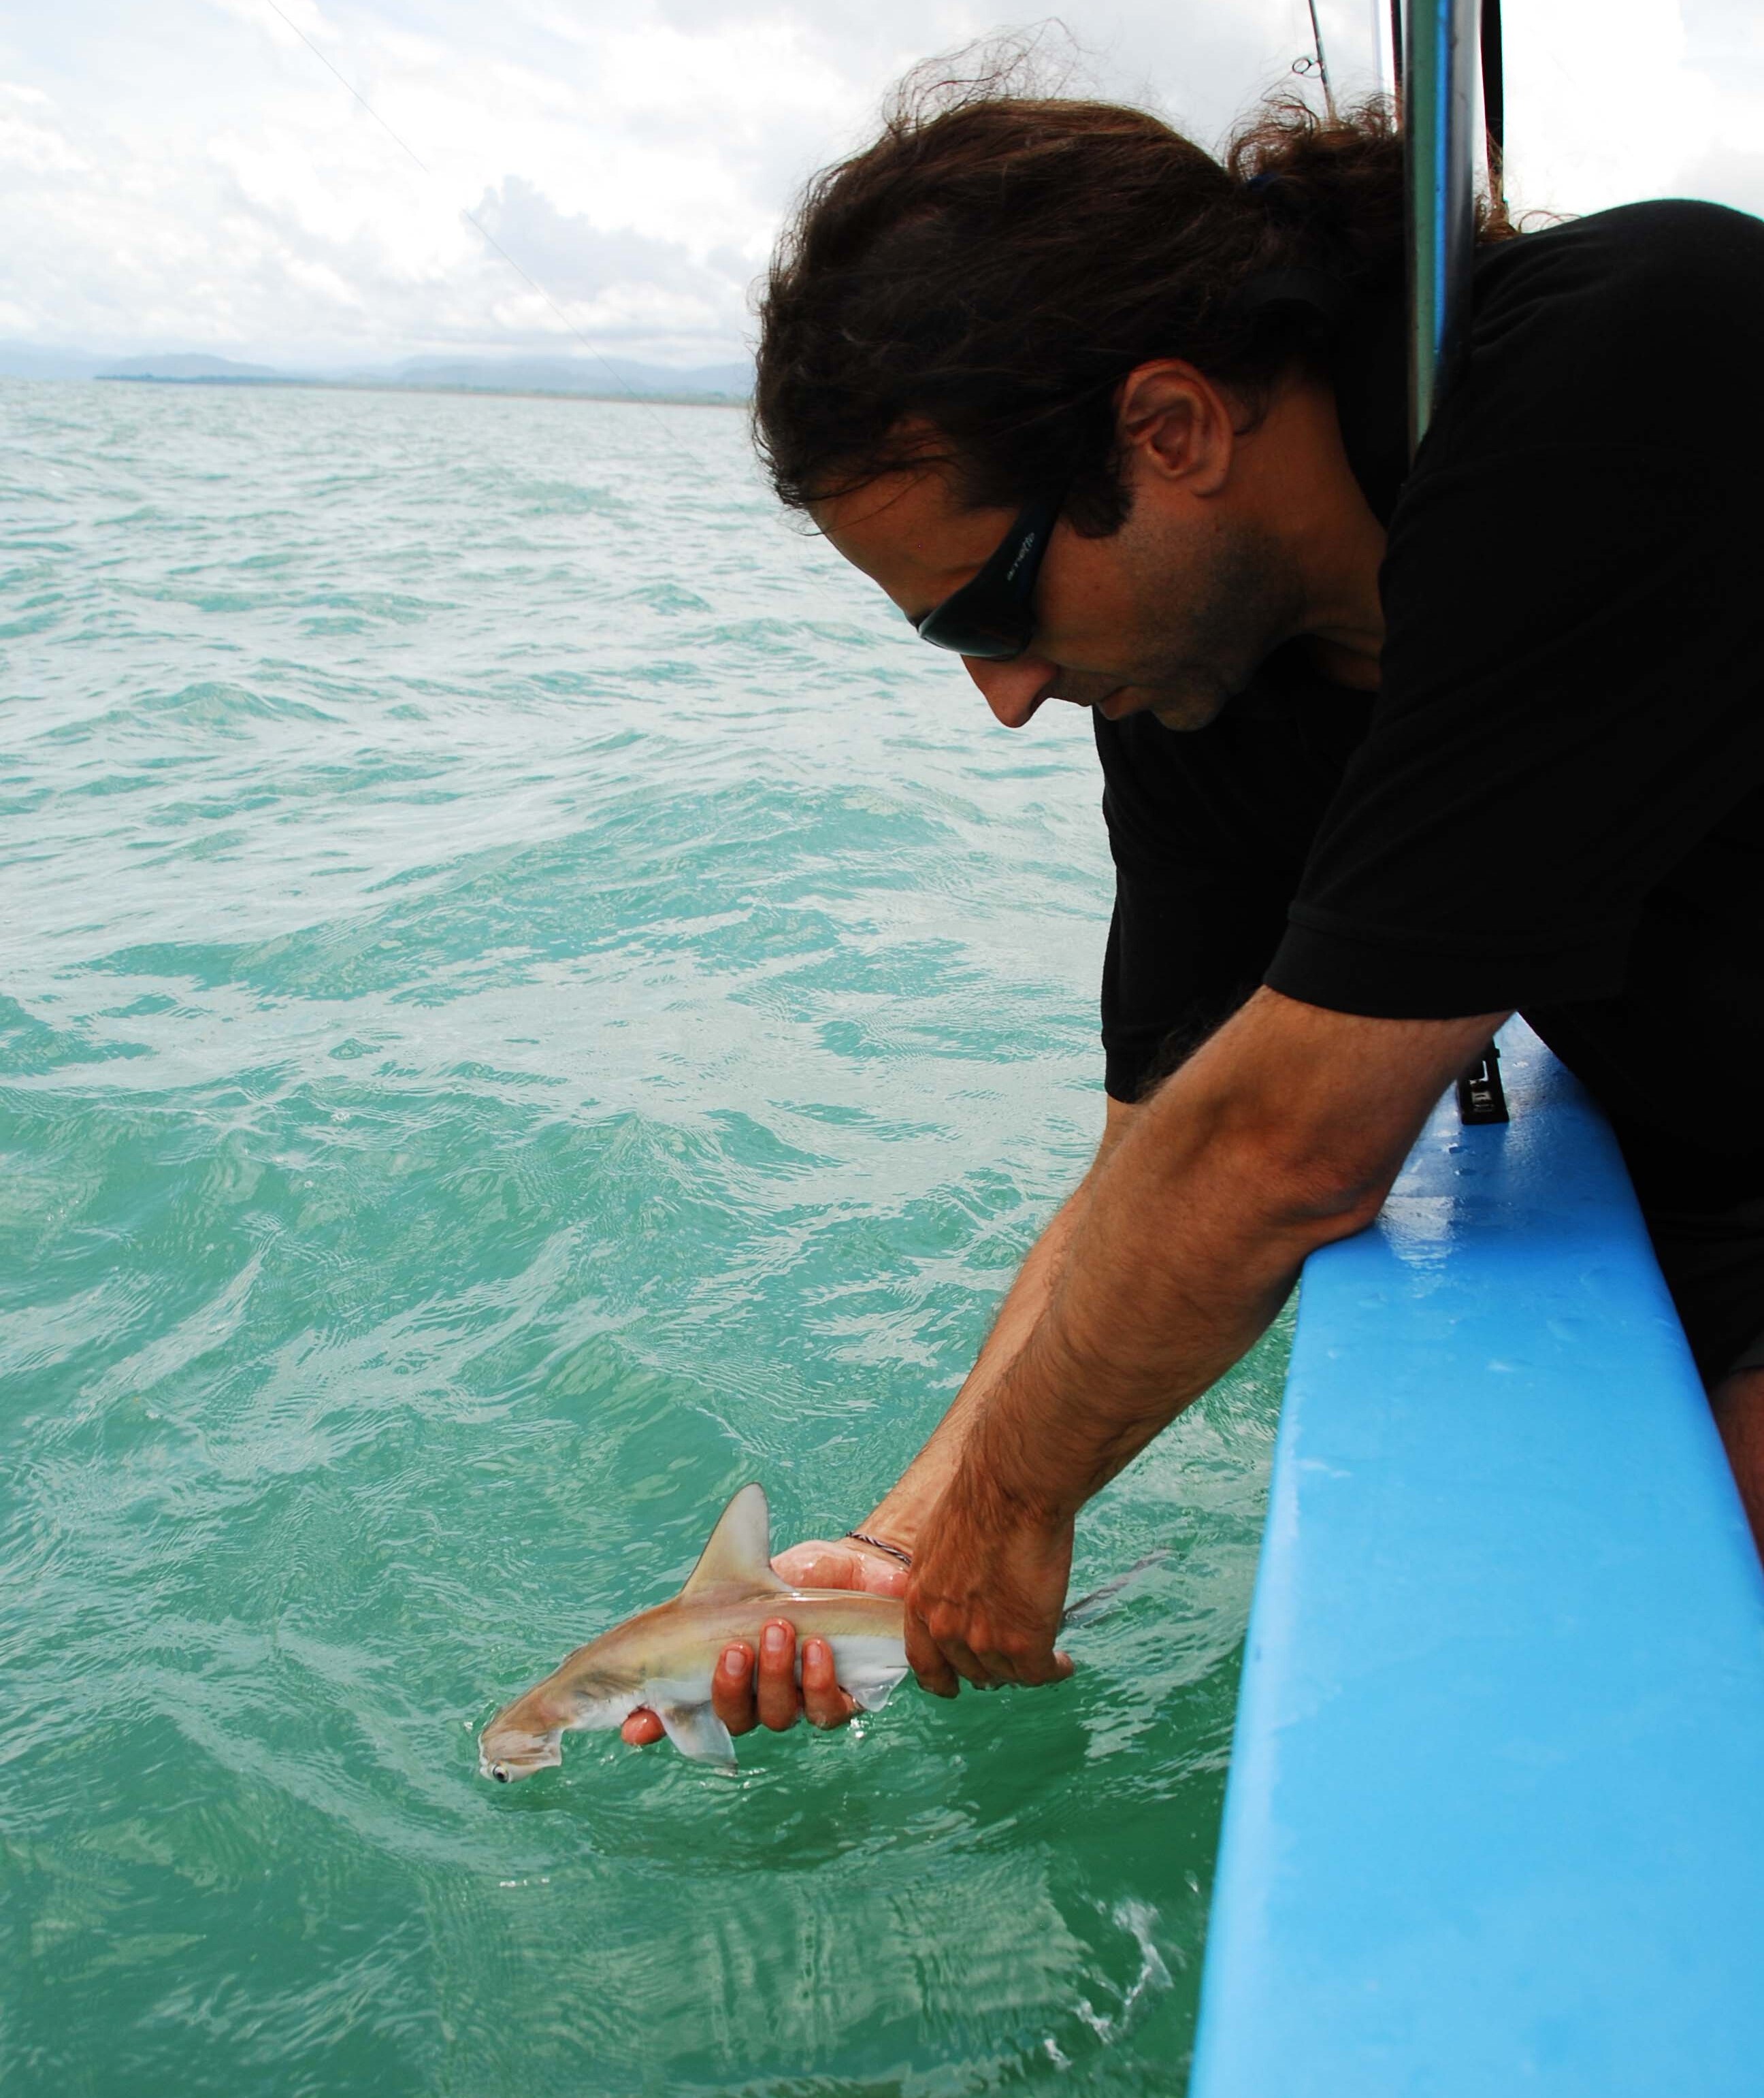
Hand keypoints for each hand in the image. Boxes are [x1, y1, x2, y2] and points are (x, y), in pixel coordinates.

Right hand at [620, 1536, 909, 1746]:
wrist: (859, 1576)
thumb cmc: (799, 1578)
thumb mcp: (760, 1566)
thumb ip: (737, 1550)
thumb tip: (745, 1499)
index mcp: (727, 1671)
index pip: (683, 1709)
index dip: (655, 1725)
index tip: (635, 1726)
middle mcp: (759, 1696)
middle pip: (734, 1717)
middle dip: (730, 1686)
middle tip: (735, 1646)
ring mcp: (799, 1703)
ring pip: (777, 1716)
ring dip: (774, 1677)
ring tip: (778, 1629)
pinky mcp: (842, 1700)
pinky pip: (826, 1712)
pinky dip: (819, 1683)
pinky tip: (816, 1648)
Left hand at [905, 1471, 1074, 1697]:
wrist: (1013, 1491)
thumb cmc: (983, 1499)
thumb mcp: (940, 1541)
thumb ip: (945, 1577)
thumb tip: (962, 1588)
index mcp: (921, 1599)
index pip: (922, 1660)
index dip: (939, 1678)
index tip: (951, 1685)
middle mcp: (946, 1627)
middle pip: (970, 1671)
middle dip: (991, 1667)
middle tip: (1012, 1657)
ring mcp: (984, 1639)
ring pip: (1007, 1674)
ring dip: (1025, 1669)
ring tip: (1045, 1658)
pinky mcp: (1024, 1642)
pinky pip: (1040, 1673)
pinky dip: (1054, 1670)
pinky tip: (1064, 1662)